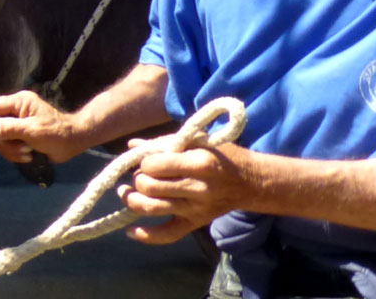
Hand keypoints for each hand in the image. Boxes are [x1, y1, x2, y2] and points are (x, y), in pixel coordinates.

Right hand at [0, 91, 87, 163]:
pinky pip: (8, 148)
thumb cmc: (57, 132)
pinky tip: (30, 155)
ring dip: (12, 150)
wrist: (75, 142)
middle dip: (4, 141)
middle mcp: (16, 113)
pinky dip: (17, 154)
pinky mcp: (21, 138)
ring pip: (0, 141)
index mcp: (18, 103)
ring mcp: (18, 126)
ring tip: (28, 152)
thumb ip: (8, 128)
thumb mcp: (32, 130)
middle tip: (19, 146)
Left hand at [120, 143, 252, 243]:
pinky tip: (130, 230)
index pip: (155, 165)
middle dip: (137, 179)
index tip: (148, 159)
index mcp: (198, 164)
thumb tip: (132, 146)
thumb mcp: (198, 140)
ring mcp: (196, 209)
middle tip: (140, 174)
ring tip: (125, 192)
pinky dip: (147, 235)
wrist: (251, 182)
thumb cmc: (223, 155)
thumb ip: (164, 142)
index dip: (144, 162)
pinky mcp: (196, 223)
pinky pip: (168, 234)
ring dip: (131, 200)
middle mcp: (197, 189)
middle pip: (149, 187)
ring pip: (152, 208)